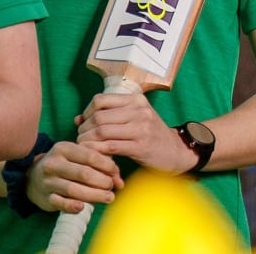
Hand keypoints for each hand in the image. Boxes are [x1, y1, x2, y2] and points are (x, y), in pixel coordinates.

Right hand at [27, 141, 124, 213]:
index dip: (107, 166)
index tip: (116, 174)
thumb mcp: (77, 158)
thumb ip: (99, 165)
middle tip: (112, 187)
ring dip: (94, 195)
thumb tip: (119, 181)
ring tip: (108, 198)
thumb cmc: (64, 165)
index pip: (90, 156)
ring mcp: (48, 181)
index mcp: (63, 148)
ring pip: (73, 189)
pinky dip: (72, 206)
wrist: (33, 177)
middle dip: (102, 181)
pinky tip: (83, 207)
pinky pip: (60, 203)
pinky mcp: (45, 197)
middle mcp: (53, 163)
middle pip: (84, 173)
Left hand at [75, 92, 195, 172]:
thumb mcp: (134, 118)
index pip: (100, 100)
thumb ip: (109, 116)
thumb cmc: (151, 135)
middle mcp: (139, 110)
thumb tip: (78, 119)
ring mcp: (141, 128)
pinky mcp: (140, 146)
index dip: (86, 112)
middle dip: (84, 129)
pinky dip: (97, 151)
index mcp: (136, 100)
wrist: (177, 151)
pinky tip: (94, 155)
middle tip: (81, 138)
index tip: (84, 124)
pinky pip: (110, 147)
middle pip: (98, 116)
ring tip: (85, 147)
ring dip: (88, 141)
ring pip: (102, 131)